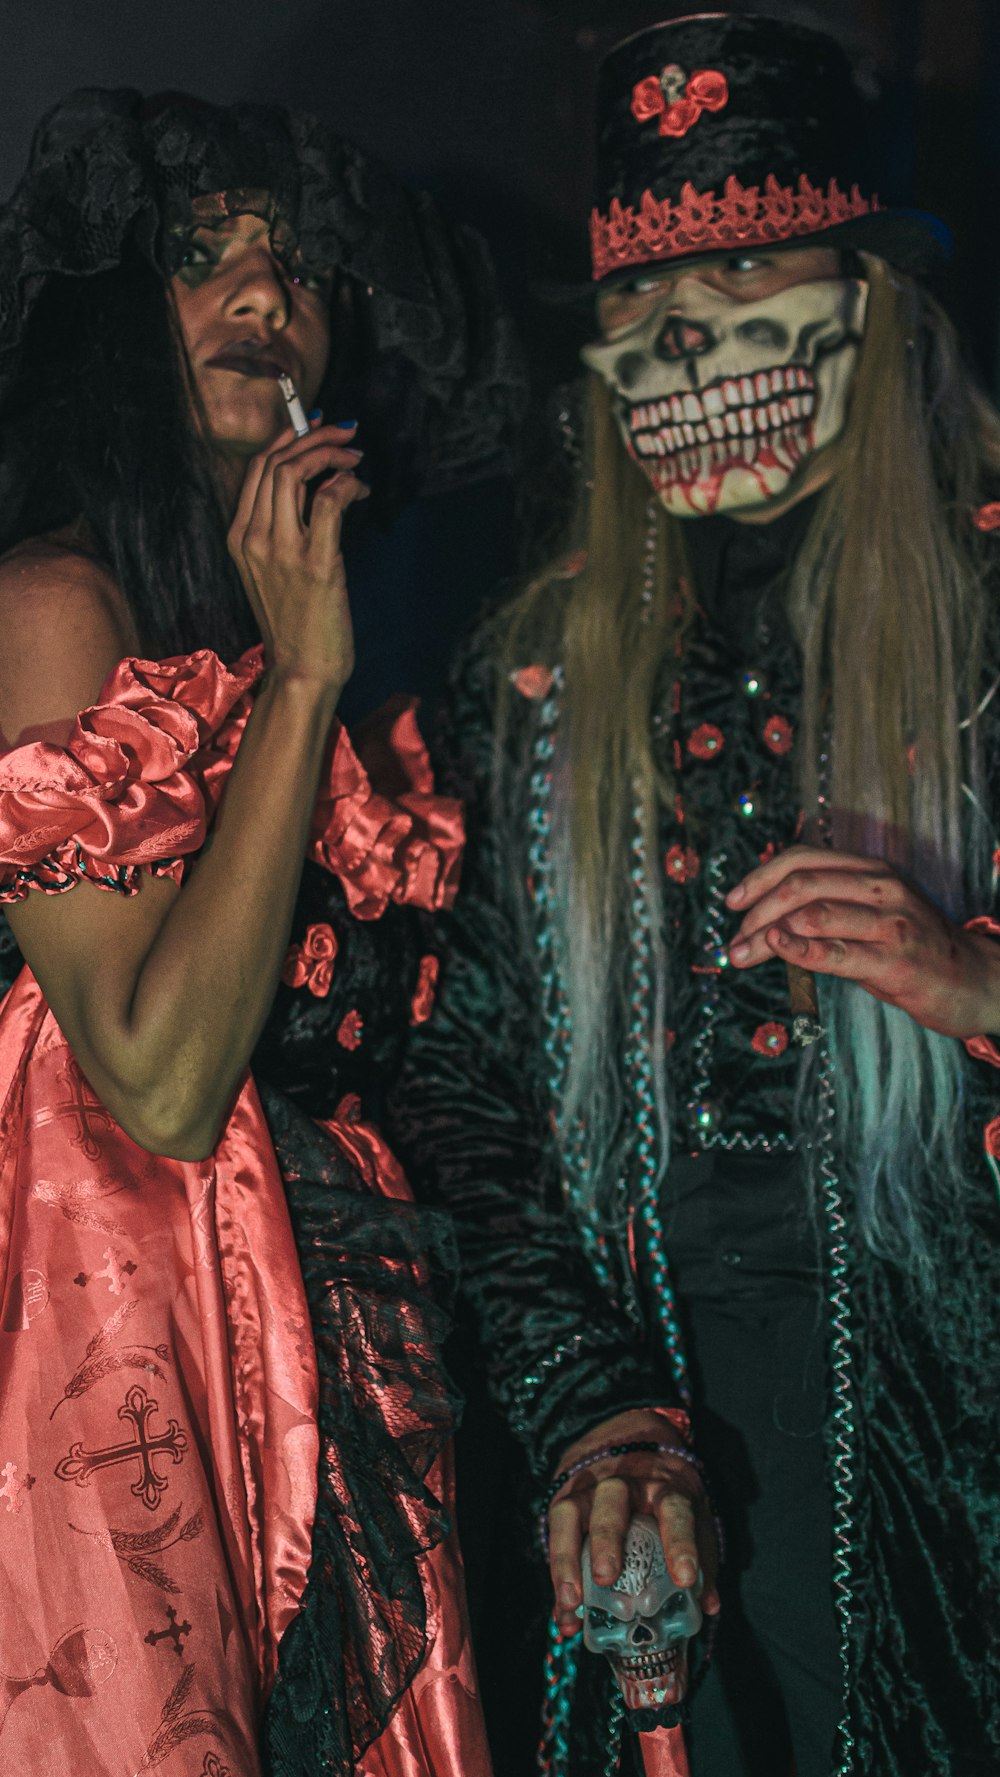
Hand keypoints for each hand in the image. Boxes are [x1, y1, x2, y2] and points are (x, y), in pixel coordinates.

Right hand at [227, 419, 368, 689]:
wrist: (302, 671)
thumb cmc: (296, 623)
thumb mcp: (273, 571)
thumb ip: (282, 530)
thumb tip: (315, 488)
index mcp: (238, 537)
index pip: (256, 468)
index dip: (287, 438)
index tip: (315, 426)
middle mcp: (253, 538)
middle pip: (275, 461)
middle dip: (313, 436)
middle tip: (346, 433)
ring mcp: (281, 550)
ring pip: (296, 471)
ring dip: (331, 452)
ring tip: (355, 456)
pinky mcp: (315, 563)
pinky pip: (329, 499)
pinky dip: (348, 483)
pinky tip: (362, 490)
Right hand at [547, 1409, 720, 1636]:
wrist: (623, 1435)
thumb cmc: (663, 1489)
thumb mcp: (690, 1511)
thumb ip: (701, 1556)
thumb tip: (709, 1605)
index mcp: (664, 1484)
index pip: (675, 1508)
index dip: (680, 1542)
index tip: (684, 1578)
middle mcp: (623, 1479)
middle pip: (613, 1500)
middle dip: (607, 1539)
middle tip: (605, 1578)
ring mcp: (588, 1485)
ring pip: (571, 1512)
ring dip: (568, 1557)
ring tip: (573, 1600)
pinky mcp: (563, 1496)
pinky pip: (553, 1532)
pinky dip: (557, 1575)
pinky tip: (564, 1610)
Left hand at [726, 844, 999, 1037]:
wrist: (974, 979)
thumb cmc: (913, 950)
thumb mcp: (872, 915)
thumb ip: (829, 906)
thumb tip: (766, 917)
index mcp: (871, 870)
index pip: (803, 859)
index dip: (760, 876)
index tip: (732, 901)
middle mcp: (881, 888)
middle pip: (801, 884)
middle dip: (756, 910)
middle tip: (733, 940)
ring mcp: (891, 923)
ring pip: (813, 915)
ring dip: (766, 937)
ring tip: (741, 955)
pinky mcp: (895, 961)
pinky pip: (837, 951)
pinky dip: (799, 949)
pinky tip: (776, 948)